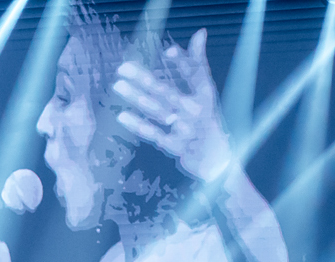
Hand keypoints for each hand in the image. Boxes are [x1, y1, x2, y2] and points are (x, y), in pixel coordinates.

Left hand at [113, 29, 233, 184]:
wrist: (217, 157)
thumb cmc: (206, 117)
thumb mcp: (205, 91)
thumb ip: (197, 63)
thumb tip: (200, 32)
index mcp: (206, 94)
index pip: (196, 74)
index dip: (182, 62)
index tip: (167, 51)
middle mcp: (197, 110)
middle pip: (167, 92)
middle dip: (144, 79)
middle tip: (123, 67)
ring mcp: (186, 129)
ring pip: (158, 111)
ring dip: (137, 97)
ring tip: (117, 84)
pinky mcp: (176, 146)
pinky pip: (154, 133)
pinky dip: (138, 124)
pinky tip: (121, 115)